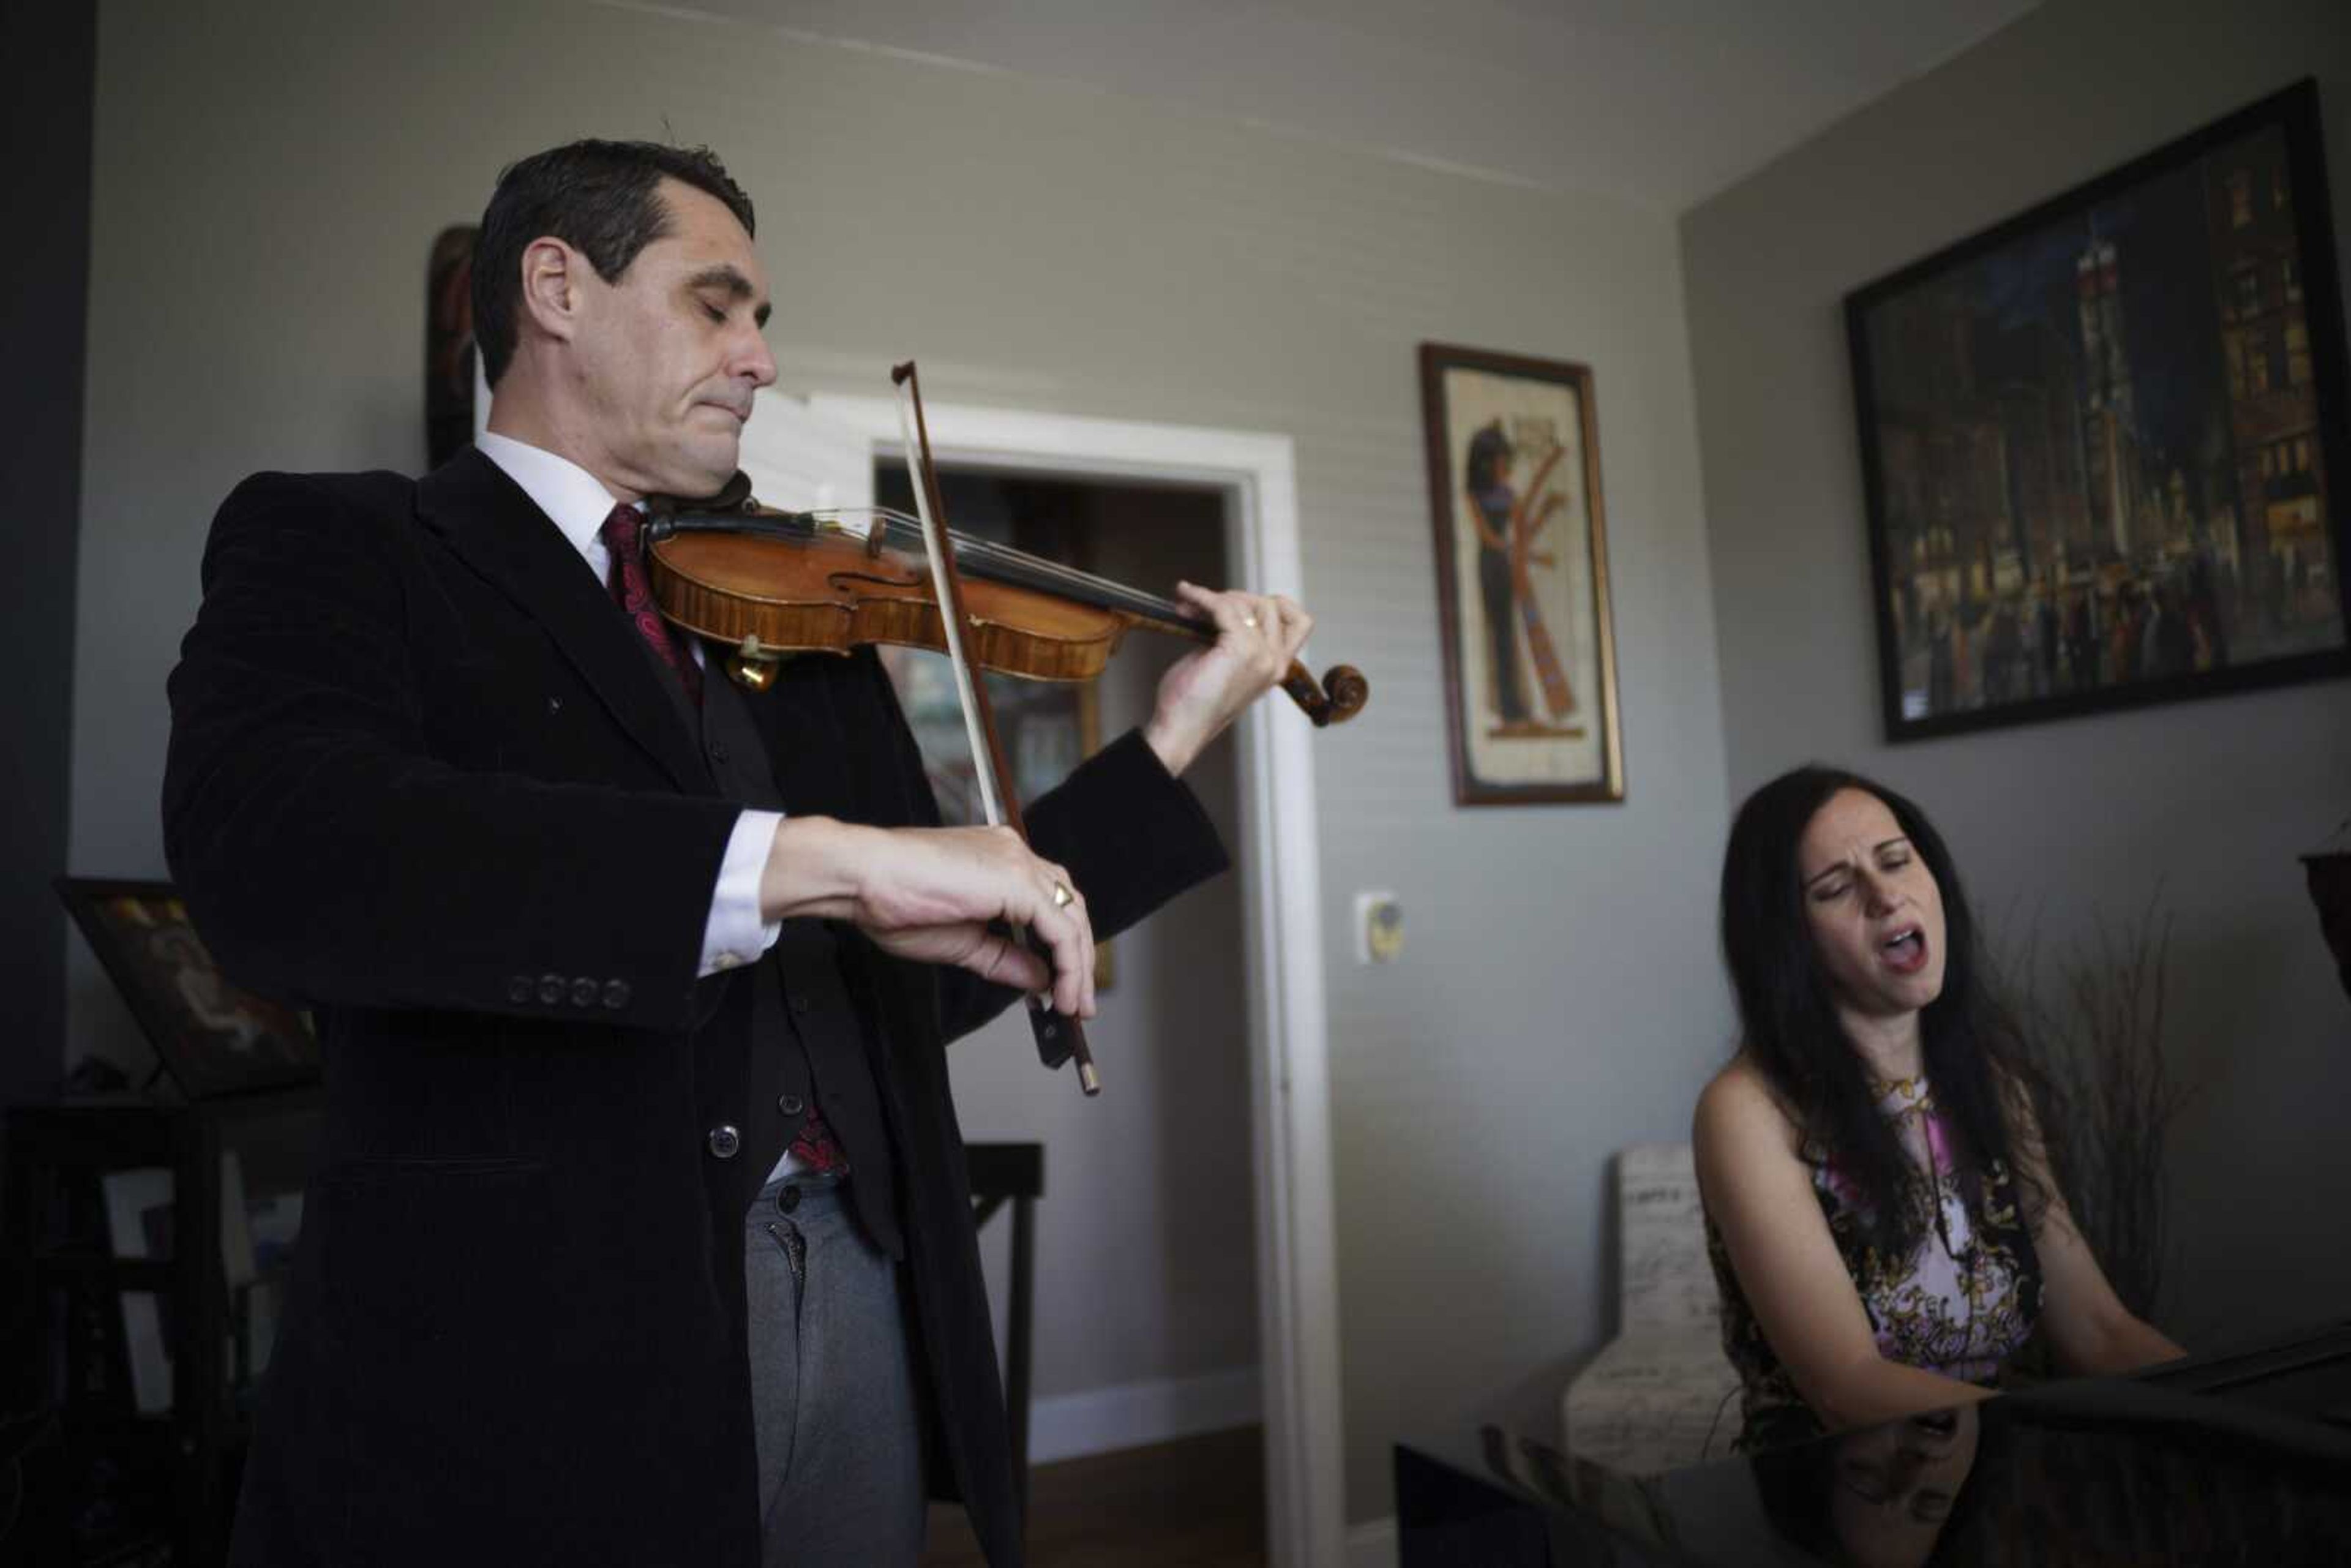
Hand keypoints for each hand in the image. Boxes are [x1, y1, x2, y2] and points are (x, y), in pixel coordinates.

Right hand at [760, 818, 1095, 1016]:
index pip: (1049, 900)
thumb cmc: (894, 902)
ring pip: (1072, 918)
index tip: (1061, 984)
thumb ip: (1004, 958)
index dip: (1062, 943)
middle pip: (1069, 907)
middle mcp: (1015, 854)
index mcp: (1000, 859)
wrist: (863, 877)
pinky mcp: (1017, 881)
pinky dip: (1068, 963)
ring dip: (1078, 966)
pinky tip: (1062, 992)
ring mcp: (1019, 863)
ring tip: (1073, 1006)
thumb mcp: (962, 942)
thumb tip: (1041, 979)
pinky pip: (1060, 928)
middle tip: (1078, 1002)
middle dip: (1079, 958)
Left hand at [1143, 581, 1313, 775]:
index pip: (1300, 623)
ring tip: (1187, 606)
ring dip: (1213, 598)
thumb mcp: (1224, 665)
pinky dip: (1202, 596)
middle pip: (1270, 605)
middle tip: (1201, 606)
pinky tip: (1186, 595)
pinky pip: (1224, 607)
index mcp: (1275, 667)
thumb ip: (1235, 640)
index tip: (1243, 604)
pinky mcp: (1241, 649)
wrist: (1180, 728)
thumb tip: (1223, 607)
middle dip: (1234, 598)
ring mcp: (1261, 655)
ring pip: (1245, 604)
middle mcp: (1274, 661)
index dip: (1275, 605)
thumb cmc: (1194, 702)